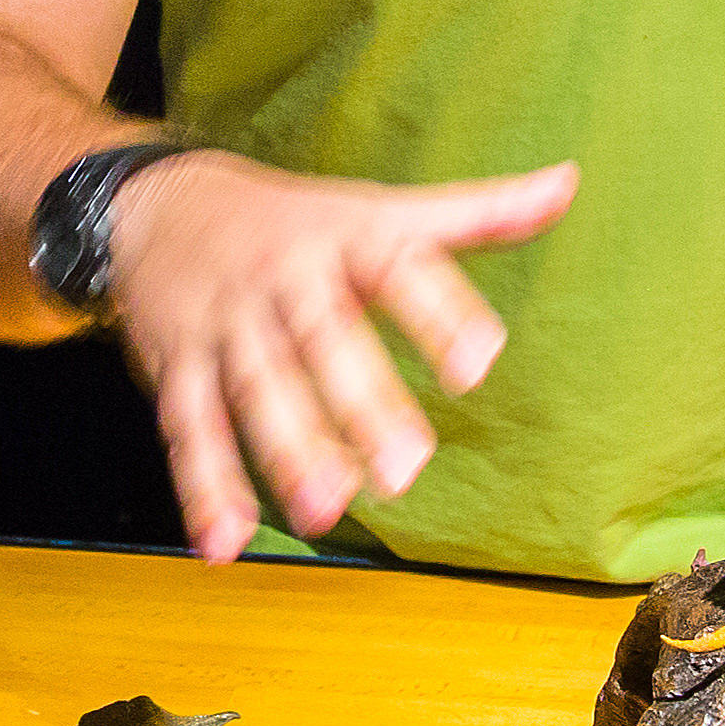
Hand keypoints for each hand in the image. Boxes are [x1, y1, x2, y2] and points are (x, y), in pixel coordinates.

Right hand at [104, 150, 576, 560]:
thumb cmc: (291, 219)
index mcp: (342, 240)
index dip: (437, 312)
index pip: (395, 269)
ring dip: (286, 450)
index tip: (480, 360)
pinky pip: (190, 426)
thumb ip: (475, 211)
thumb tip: (566, 185)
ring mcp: (226, 325)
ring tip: (325, 508)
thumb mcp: (379, 207)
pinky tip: (226, 541)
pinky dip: (204, 486)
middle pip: (321, 341)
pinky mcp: (177, 366)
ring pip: (255, 388)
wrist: (158, 202)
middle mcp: (282, 281)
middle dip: (359, 403)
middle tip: (405, 469)